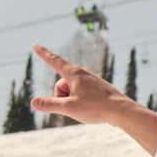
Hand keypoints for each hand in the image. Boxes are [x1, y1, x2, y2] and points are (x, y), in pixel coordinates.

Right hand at [29, 45, 156, 152]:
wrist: (122, 111)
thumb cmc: (96, 108)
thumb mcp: (69, 108)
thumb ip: (50, 104)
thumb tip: (33, 102)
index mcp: (74, 73)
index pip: (54, 61)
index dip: (43, 54)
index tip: (35, 45)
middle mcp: (83, 73)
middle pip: (61, 85)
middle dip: (62, 97)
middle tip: (76, 107)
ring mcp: (91, 80)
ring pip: (71, 91)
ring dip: (72, 101)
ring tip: (88, 108)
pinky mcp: (97, 88)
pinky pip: (81, 94)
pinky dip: (81, 103)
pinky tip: (93, 108)